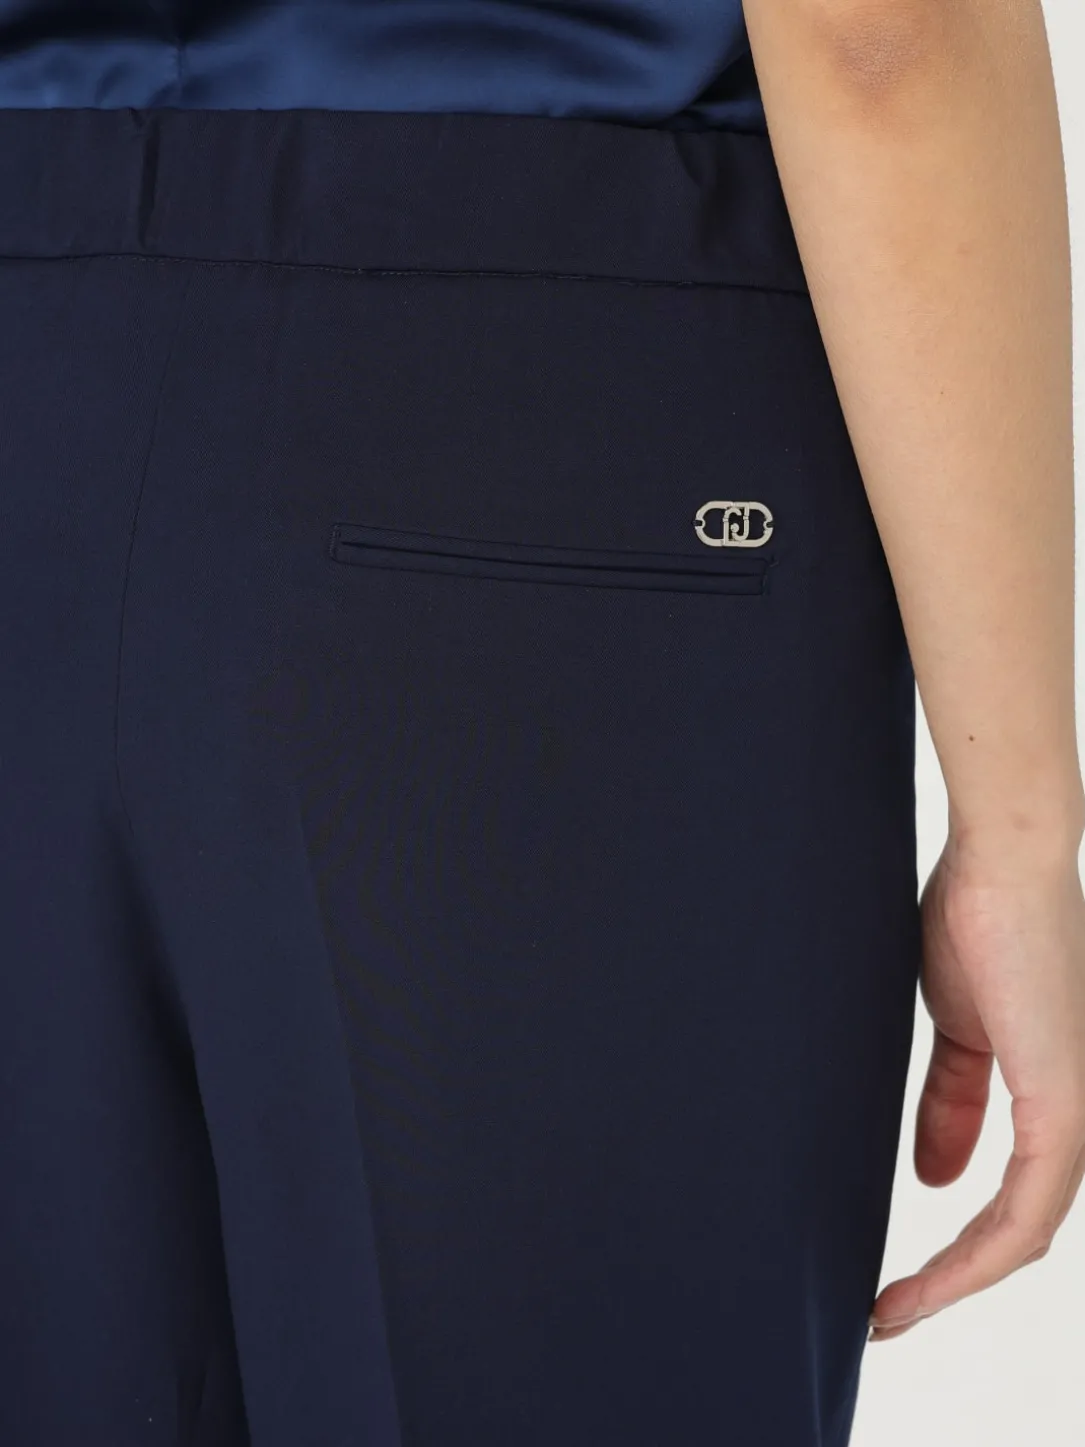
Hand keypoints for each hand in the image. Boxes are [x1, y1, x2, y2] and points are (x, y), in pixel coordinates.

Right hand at [868, 826, 1084, 1341]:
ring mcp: (1079, 1113)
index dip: (959, 1247)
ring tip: (892, 1311)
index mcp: (1054, 1093)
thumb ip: (950, 1103)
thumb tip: (932, 1175)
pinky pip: (1023, 1212)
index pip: (1016, 1194)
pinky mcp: (1065, 1108)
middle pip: (1020, 1229)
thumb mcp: (956, 1031)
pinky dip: (972, 1257)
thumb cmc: (979, 920)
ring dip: (955, 1282)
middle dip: (953, 1280)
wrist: (1001, 862)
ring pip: (1024, 1235)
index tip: (896, 1278)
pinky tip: (925, 1283)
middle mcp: (1079, 1114)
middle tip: (888, 1311)